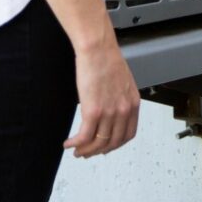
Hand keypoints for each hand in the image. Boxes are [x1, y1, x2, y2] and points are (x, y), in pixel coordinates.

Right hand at [65, 38, 140, 158]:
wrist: (98, 49)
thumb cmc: (107, 60)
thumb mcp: (122, 83)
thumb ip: (120, 99)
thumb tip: (111, 112)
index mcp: (133, 103)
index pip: (128, 135)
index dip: (115, 145)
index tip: (105, 147)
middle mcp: (124, 110)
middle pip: (112, 143)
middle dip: (98, 151)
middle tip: (86, 152)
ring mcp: (110, 112)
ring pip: (97, 143)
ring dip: (85, 150)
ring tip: (75, 150)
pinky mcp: (93, 111)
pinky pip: (84, 137)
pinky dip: (75, 144)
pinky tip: (68, 143)